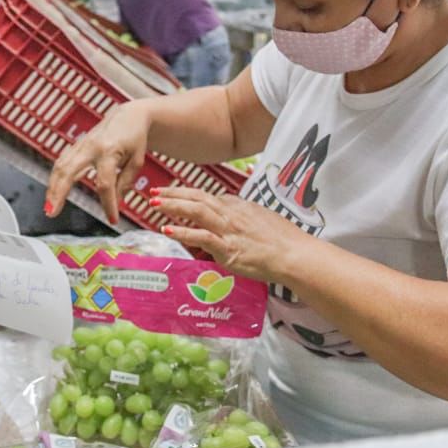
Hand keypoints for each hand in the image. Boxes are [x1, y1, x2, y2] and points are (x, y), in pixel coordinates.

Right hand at [45, 102, 150, 223]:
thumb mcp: (136, 161)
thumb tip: (115, 203)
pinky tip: (52, 194)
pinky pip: (62, 162)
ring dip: (52, 188)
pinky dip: (55, 179)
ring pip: (61, 166)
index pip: (104, 183)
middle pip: (69, 171)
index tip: (113, 220)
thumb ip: (124, 182)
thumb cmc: (135, 139)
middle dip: (59, 192)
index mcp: (109, 150)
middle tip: (52, 212)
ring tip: (49, 208)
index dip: (108, 204)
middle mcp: (91, 147)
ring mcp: (81, 145)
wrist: (128, 116)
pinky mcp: (76, 146)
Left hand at [150, 186, 312, 281]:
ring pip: (196, 211)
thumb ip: (242, 215)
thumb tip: (229, 212)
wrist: (294, 255)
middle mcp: (231, 214)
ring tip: (154, 204)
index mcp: (238, 206)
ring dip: (173, 206)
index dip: (185, 193)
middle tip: (153, 192)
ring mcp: (229, 230)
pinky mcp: (228, 248)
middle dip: (173, 194)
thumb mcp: (261, 218)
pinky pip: (202, 236)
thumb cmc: (283, 240)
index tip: (170, 192)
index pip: (206, 196)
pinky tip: (168, 229)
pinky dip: (183, 231)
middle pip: (197, 198)